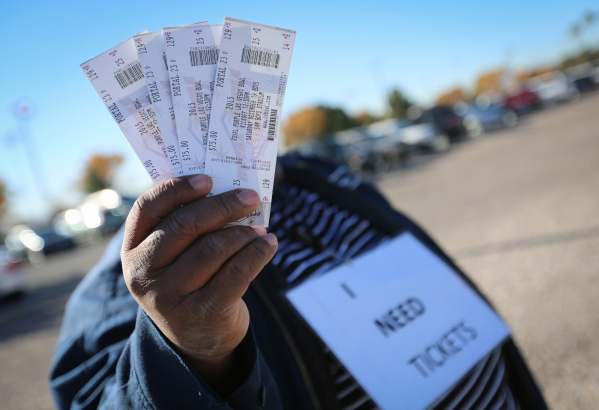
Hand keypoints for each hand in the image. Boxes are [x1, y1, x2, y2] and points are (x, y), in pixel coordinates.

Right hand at [121, 175, 277, 393]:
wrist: (197, 338)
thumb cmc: (190, 281)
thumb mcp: (174, 257)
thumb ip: (186, 226)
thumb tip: (229, 189)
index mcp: (132, 249)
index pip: (148, 208)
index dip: (177, 189)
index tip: (208, 179)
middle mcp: (143, 273)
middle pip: (186, 225)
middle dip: (223, 206)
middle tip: (250, 197)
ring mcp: (169, 297)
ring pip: (214, 248)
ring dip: (244, 233)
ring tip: (260, 230)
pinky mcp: (201, 313)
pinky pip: (236, 273)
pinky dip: (257, 253)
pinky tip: (268, 245)